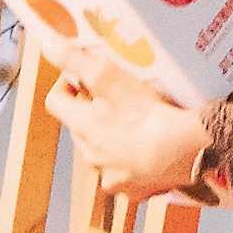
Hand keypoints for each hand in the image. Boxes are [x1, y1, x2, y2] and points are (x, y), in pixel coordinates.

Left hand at [45, 45, 220, 206]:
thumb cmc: (147, 114)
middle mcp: (90, 156)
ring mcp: (111, 176)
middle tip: (118, 98)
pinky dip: (135, 164)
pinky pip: (128, 175)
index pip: (55, 102)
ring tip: (138, 125)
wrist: (186, 151)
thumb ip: (76, 60)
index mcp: (82, 127)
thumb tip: (46, 42)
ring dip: (113, 140)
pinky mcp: (134, 190)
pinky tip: (152, 152)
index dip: (65, 85)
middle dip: (93, 113)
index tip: (82, 77)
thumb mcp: (110, 78)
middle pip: (81, 129)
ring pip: (104, 153)